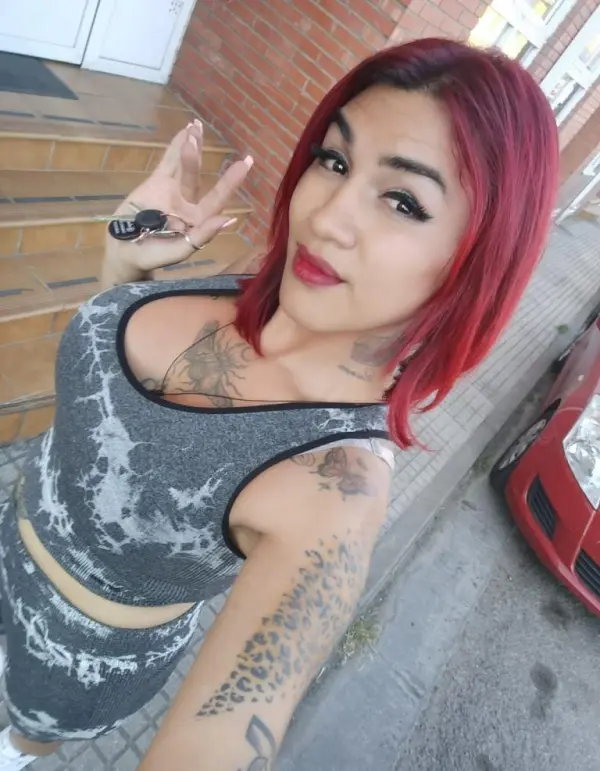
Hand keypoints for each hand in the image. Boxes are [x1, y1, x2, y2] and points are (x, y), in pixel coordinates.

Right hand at [104, 120, 252, 273]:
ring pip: (185, 167)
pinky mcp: (156, 184)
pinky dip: (173, 148)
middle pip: (200, 177)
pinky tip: (184, 131)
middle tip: (203, 132)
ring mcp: (172, 192)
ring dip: (191, 147)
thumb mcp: (178, 251)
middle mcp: (188, 204)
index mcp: (198, 220)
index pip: (218, 198)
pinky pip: (167, 164)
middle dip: (202, 155)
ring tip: (194, 127)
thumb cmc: (151, 256)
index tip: (247, 162)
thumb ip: (201, 236)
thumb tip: (228, 219)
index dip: (232, 181)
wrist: (124, 252)